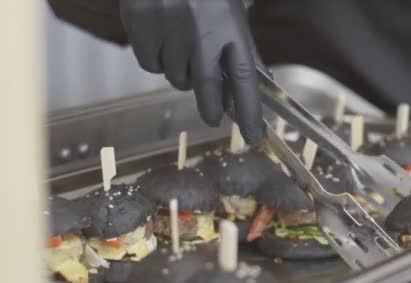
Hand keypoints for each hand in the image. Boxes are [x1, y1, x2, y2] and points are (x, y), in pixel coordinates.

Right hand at [119, 0, 263, 143]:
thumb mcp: (232, 12)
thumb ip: (243, 48)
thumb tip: (261, 81)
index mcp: (231, 26)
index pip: (246, 78)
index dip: (250, 110)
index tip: (253, 135)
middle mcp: (202, 33)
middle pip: (208, 88)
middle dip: (212, 109)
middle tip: (214, 118)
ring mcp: (170, 31)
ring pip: (176, 78)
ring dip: (181, 72)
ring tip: (182, 44)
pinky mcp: (142, 28)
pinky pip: (150, 65)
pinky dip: (156, 59)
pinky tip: (160, 37)